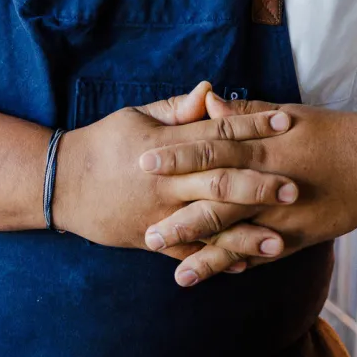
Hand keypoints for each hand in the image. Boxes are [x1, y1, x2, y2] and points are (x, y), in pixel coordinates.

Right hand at [53, 83, 298, 266]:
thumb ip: (178, 109)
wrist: (61, 184)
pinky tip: (244, 267)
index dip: (252, 126)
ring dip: (244, 235)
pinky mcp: (149, 239)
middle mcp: (165, 181)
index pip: (216, 132)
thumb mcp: (137, 116)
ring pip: (208, 224)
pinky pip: (186, 252)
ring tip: (279, 242)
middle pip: (219, 181)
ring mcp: (158, 214)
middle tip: (294, 187)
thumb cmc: (103, 142)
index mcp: (164, 145)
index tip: (284, 122)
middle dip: (259, 185)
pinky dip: (214, 260)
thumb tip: (212, 90)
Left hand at [139, 93, 356, 284]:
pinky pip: (266, 255)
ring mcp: (284, 214)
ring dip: (207, 256)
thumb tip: (209, 102)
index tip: (142, 163)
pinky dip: (244, 264)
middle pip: (216, 203)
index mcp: (261, 147)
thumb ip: (245, 114)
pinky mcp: (300, 236)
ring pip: (239, 239)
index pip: (209, 150)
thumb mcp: (287, 113)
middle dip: (180, 220)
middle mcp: (267, 182)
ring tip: (178, 274)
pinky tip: (221, 275)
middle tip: (145, 234)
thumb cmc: (330, 130)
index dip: (176, 157)